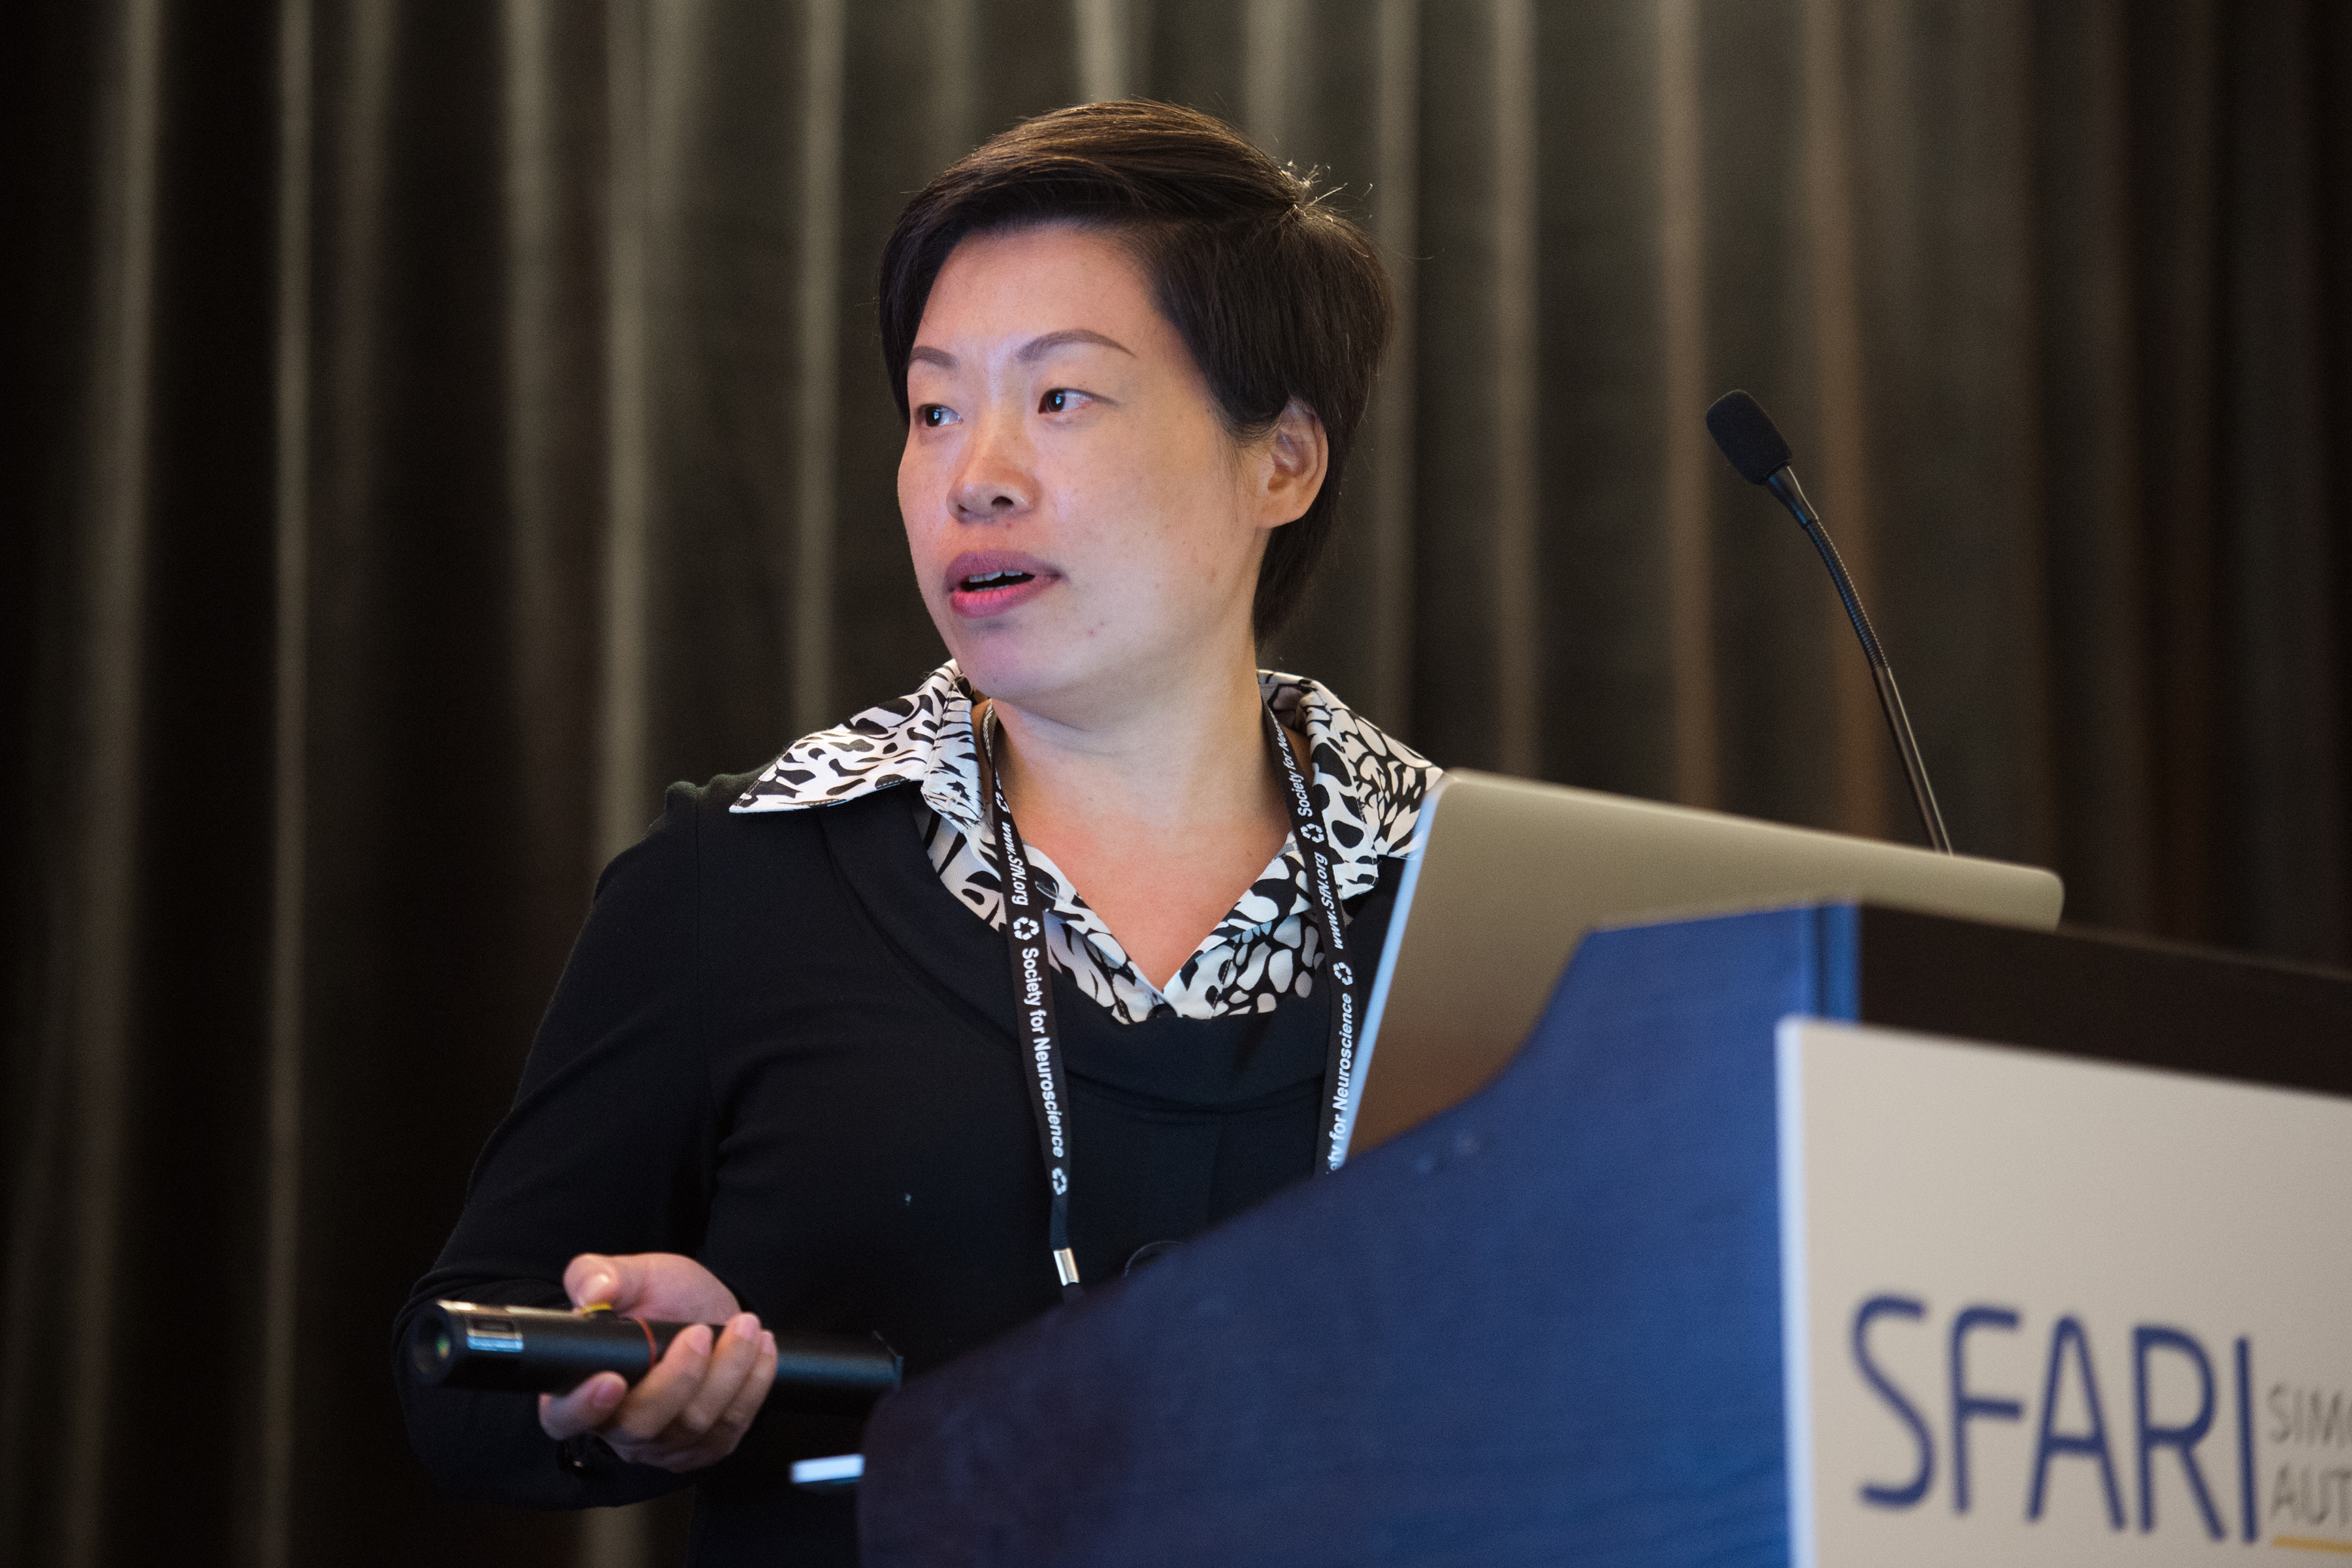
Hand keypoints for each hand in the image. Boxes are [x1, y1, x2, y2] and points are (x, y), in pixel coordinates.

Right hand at [536, 1252, 777, 1472]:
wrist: (705, 1311)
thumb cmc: (660, 1297)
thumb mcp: (631, 1274)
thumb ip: (599, 1274)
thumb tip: (594, 1292)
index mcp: (577, 1388)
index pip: (564, 1417)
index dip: (584, 1407)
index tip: (612, 1380)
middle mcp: (614, 1426)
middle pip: (640, 1425)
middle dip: (679, 1377)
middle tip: (700, 1332)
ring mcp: (659, 1443)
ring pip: (692, 1426)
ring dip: (727, 1372)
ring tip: (744, 1326)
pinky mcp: (701, 1447)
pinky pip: (729, 1428)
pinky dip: (751, 1386)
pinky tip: (760, 1351)